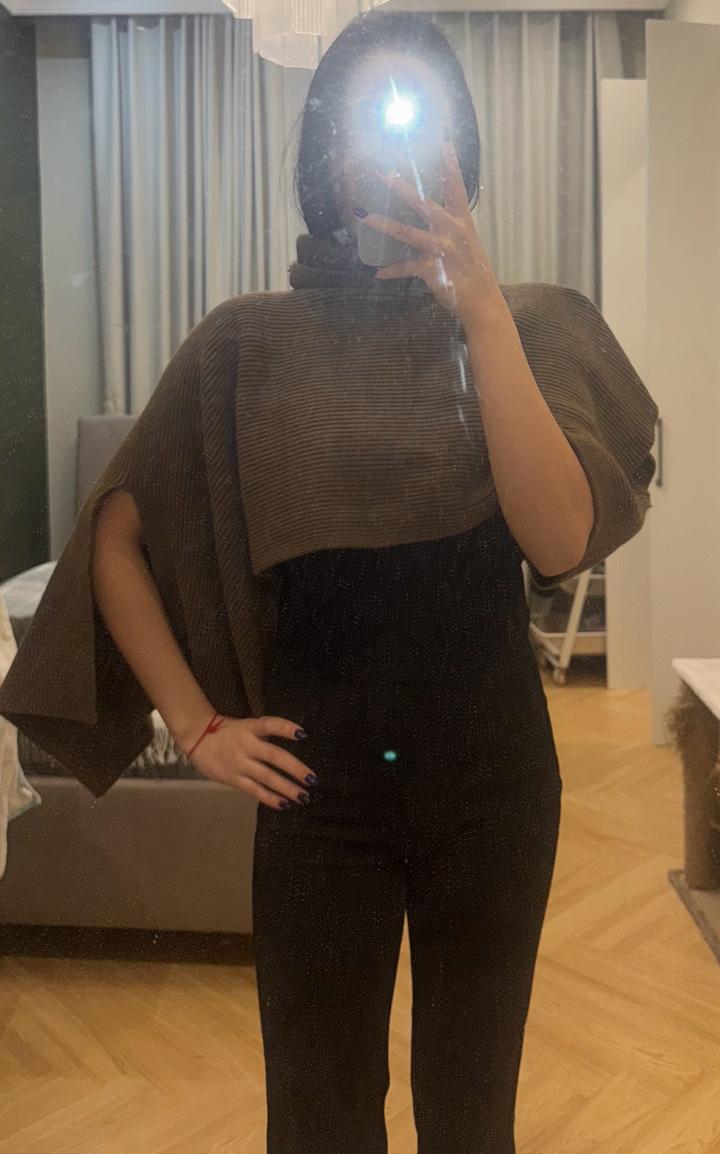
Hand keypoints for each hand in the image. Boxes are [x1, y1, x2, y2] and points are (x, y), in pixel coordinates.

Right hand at [182, 714, 318, 810]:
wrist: (196, 739)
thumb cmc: (227, 733)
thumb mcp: (245, 726)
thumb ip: (264, 736)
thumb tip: (289, 752)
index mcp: (250, 728)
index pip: (269, 725)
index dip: (286, 728)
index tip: (303, 734)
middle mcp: (246, 745)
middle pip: (274, 756)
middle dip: (295, 768)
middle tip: (312, 779)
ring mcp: (239, 763)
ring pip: (267, 777)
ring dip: (287, 788)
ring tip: (303, 796)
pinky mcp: (233, 779)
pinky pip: (254, 790)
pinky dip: (270, 798)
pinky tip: (284, 804)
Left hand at [356, 138, 501, 324]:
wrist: (483, 301)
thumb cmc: (475, 273)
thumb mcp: (468, 245)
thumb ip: (451, 230)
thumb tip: (434, 222)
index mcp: (463, 222)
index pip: (456, 188)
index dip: (450, 165)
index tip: (443, 142)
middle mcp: (452, 231)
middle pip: (423, 204)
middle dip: (401, 188)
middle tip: (383, 174)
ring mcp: (441, 249)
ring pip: (407, 233)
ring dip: (383, 224)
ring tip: (365, 217)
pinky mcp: (432, 269)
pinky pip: (406, 267)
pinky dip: (391, 271)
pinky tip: (378, 273)